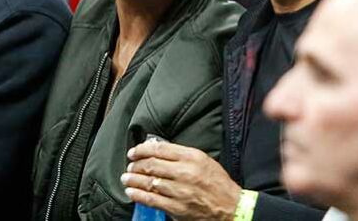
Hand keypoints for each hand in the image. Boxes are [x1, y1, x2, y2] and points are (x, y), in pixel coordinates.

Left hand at [121, 141, 240, 220]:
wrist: (231, 207)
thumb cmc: (218, 183)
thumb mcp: (203, 160)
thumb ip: (182, 154)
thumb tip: (158, 150)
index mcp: (192, 157)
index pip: (160, 149)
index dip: (142, 149)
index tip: (134, 152)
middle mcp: (185, 172)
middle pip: (152, 165)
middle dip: (136, 165)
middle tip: (129, 166)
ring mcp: (180, 191)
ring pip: (149, 182)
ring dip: (133, 179)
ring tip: (126, 178)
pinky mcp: (177, 207)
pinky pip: (152, 200)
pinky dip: (138, 195)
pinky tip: (131, 192)